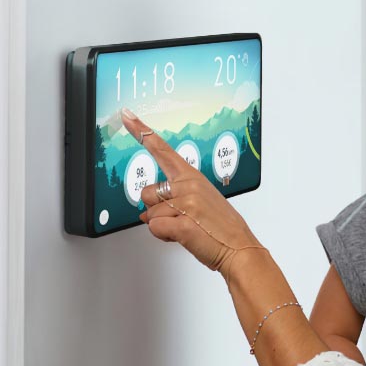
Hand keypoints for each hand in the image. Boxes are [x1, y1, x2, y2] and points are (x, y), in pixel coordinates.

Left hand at [120, 108, 264, 279]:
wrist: (238, 248)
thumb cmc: (221, 228)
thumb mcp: (202, 203)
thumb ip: (175, 199)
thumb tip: (147, 213)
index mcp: (193, 177)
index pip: (163, 150)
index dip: (142, 132)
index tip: (127, 116)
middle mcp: (189, 186)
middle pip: (148, 193)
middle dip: (156, 209)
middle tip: (180, 217)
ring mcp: (186, 204)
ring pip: (149, 214)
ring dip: (162, 225)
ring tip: (185, 227)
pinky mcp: (182, 223)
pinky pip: (154, 229)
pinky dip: (165, 236)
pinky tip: (182, 236)